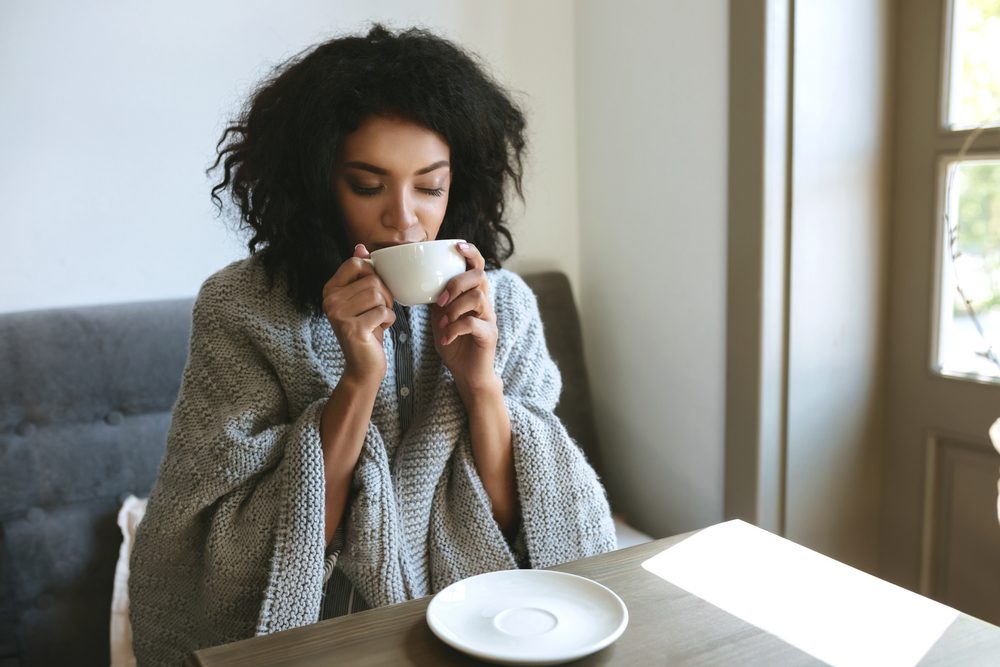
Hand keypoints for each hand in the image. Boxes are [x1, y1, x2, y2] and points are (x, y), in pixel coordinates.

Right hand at [322, 244, 395, 385]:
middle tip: (379, 310)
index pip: (356, 263)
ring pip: (378, 294)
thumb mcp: (363, 298)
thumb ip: (360, 273)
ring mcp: (338, 315)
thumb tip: (360, 247)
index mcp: (330, 289)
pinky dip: (388, 319)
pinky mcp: (352, 329)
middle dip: (385, 295)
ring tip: (378, 319)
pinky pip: (383, 311)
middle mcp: (329, 301)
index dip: (373, 274)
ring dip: (387, 307)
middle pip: (372, 280)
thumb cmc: (367, 328)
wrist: (363, 365)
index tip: (373, 291)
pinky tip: (380, 328)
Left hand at [431, 242, 500, 399]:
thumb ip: (436, 299)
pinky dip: (455, 328)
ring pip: (477, 298)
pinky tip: (446, 337)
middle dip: (456, 283)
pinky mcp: (489, 335)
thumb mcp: (440, 316)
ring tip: (443, 322)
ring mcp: (489, 319)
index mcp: (473, 294)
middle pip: (479, 277)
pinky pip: (473, 323)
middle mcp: (485, 303)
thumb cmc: (454, 343)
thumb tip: (415, 279)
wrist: (467, 374)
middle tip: (440, 300)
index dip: (471, 252)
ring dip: (455, 308)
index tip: (458, 245)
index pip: (478, 266)